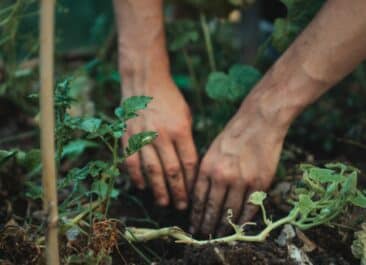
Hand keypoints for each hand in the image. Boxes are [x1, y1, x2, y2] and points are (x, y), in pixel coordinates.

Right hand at [122, 78, 197, 209]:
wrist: (145, 83)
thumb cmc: (170, 100)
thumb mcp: (186, 116)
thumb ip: (187, 140)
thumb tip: (188, 166)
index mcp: (180, 130)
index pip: (188, 163)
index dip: (191, 182)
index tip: (194, 195)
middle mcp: (162, 135)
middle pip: (171, 171)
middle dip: (177, 192)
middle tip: (181, 207)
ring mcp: (143, 137)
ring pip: (151, 170)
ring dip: (158, 190)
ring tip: (164, 203)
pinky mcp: (128, 137)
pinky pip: (132, 162)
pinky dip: (137, 177)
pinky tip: (142, 187)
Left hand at [190, 100, 286, 235]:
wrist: (259, 122)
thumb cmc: (233, 135)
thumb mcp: (211, 151)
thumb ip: (206, 173)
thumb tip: (200, 197)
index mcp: (207, 167)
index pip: (198, 199)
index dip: (196, 216)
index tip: (194, 226)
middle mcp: (222, 176)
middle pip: (212, 209)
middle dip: (207, 225)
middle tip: (204, 236)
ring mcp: (242, 181)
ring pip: (230, 212)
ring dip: (224, 227)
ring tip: (219, 235)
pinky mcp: (260, 183)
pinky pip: (250, 208)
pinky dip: (243, 220)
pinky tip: (238, 227)